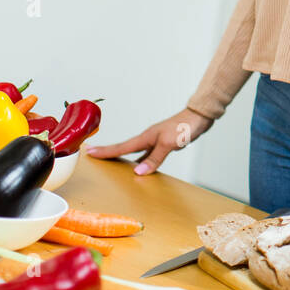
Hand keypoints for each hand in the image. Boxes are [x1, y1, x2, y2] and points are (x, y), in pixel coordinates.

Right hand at [85, 108, 212, 174]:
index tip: (89, 152)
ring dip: (124, 158)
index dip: (106, 151)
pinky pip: (148, 155)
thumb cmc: (185, 127)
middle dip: (109, 153)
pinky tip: (142, 168)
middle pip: (124, 148)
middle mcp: (148, 139)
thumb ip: (154, 158)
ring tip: (111, 166)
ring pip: (136, 152)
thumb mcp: (169, 143)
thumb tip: (138, 172)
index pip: (121, 147)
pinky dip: (142, 161)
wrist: (200, 117)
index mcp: (146, 137)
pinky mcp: (164, 144)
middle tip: (93, 156)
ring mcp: (156, 141)